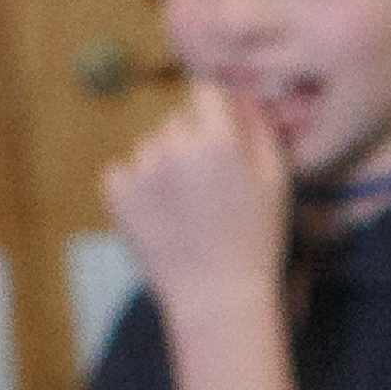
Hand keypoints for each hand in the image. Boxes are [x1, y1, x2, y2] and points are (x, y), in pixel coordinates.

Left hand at [106, 79, 291, 302]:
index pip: (205, 92)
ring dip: (163, 168)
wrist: (216, 297)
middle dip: (190, 145)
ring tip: (184, 211)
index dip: (214, 112)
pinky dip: (137, 188)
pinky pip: (123, 171)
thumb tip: (241, 94)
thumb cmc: (256, 243)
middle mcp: (175, 145)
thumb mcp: (275, 185)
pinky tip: (160, 217)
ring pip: (150, 148)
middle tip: (208, 192)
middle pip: (176, 122)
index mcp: (219, 140)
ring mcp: (141, 167)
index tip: (221, 138)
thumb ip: (259, 132)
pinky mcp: (115, 190)